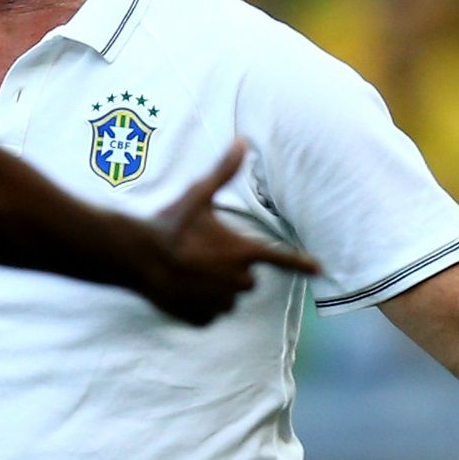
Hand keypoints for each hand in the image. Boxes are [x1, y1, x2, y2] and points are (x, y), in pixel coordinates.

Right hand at [136, 140, 319, 325]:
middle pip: (247, 279)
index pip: (281, 259)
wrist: (138, 256)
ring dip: (216, 288)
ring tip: (190, 272)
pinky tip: (182, 288)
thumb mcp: (198, 195)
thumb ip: (224, 172)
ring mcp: (220, 302)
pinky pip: (209, 313)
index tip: (320, 269)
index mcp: (242, 252)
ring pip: (227, 297)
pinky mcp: (202, 318)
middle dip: (232, 269)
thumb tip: (243, 141)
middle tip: (204, 255)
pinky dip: (199, 304)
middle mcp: (237, 280)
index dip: (301, 263)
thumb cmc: (171, 225)